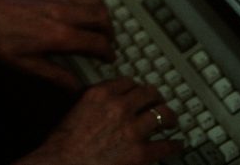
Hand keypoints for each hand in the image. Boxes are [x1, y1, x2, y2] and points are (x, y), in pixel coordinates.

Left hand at [0, 0, 113, 90]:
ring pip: (95, 0)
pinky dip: (88, 2)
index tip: (108, 59)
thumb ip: (55, 75)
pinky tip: (81, 12)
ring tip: (98, 27)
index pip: (98, 43)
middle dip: (110, 32)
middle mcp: (63, 13)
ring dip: (102, 15)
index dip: (108, 53)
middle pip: (103, 18)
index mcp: (59, 35)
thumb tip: (75, 87)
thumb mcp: (26, 65)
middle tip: (106, 43)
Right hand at [14, 77, 182, 164]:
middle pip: (149, 94)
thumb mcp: (74, 109)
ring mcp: (133, 130)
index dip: (136, 87)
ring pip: (162, 115)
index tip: (139, 91)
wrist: (63, 164)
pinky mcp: (141, 153)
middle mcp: (119, 107)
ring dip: (169, 117)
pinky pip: (166, 145)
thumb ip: (93, 100)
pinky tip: (176, 144)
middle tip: (159, 102)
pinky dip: (174, 145)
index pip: (128, 82)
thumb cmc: (63, 143)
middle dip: (156, 98)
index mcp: (100, 94)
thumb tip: (104, 102)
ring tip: (171, 121)